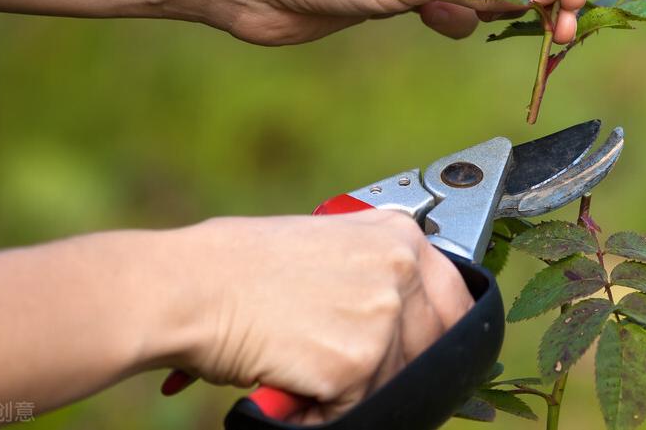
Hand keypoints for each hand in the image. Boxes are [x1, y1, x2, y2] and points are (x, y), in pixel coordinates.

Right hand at [169, 211, 473, 423]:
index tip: (426, 351)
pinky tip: (296, 388)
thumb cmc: (237, 264)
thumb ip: (373, 266)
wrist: (190, 287)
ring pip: (397, 380)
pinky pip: (362, 407)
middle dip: (400, 365)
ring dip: (358, 388)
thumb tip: (402, 307)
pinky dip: (327, 411)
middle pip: (434, 344)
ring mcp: (382, 316)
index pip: (454, 298)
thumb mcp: (325, 241)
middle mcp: (400, 268)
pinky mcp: (357, 363)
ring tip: (310, 370)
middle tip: (356, 371)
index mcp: (397, 234)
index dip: (439, 332)